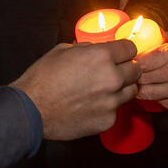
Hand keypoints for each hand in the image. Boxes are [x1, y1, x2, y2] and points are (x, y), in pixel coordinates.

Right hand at [11, 40, 139, 140]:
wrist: (32, 109)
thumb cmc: (43, 79)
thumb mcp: (62, 51)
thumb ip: (85, 48)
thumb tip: (95, 49)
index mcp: (101, 56)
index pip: (130, 48)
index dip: (123, 50)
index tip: (119, 54)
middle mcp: (112, 78)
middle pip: (136, 70)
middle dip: (125, 68)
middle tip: (111, 72)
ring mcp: (112, 101)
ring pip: (131, 91)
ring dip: (121, 88)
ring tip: (102, 89)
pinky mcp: (108, 120)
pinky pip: (117, 109)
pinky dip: (108, 107)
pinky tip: (91, 105)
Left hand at [135, 31, 167, 113]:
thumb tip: (151, 31)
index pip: (141, 60)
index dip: (132, 60)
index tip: (129, 60)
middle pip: (140, 77)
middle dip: (132, 75)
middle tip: (130, 72)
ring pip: (145, 93)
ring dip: (140, 88)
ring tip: (140, 82)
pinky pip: (158, 102)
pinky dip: (155, 97)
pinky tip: (158, 90)